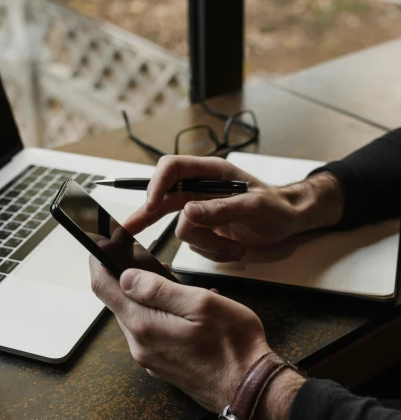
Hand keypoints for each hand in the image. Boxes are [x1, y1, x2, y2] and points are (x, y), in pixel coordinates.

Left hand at [89, 258, 270, 413]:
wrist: (251, 390)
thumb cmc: (233, 345)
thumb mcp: (200, 304)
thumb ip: (158, 290)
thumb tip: (126, 276)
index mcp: (144, 325)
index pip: (104, 288)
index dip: (98, 262)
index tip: (100, 245)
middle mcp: (140, 345)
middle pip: (118, 302)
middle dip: (127, 278)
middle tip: (146, 258)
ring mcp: (150, 358)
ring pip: (136, 317)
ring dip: (147, 297)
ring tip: (174, 282)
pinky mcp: (163, 365)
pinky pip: (151, 332)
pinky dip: (159, 314)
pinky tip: (184, 309)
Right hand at [125, 156, 343, 261]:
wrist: (293, 221)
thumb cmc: (278, 206)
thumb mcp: (253, 207)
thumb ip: (221, 209)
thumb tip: (188, 213)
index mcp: (210, 172)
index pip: (171, 168)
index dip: (156, 184)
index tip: (151, 204)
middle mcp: (201, 188)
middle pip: (163, 197)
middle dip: (148, 215)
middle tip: (126, 230)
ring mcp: (202, 209)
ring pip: (182, 229)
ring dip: (206, 242)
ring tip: (234, 247)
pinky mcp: (207, 229)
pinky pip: (195, 244)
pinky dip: (212, 251)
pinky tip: (234, 249)